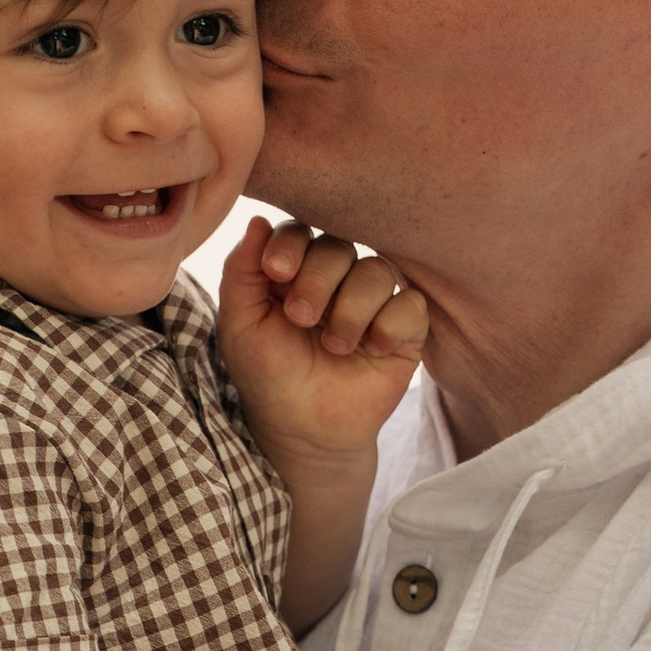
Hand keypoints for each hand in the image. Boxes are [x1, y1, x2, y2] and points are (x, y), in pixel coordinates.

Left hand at [217, 221, 427, 469]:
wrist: (304, 430)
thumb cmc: (269, 376)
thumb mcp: (240, 325)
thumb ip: (240, 272)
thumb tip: (257, 221)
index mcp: (295, 270)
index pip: (301, 231)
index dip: (291, 245)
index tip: (276, 272)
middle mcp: (337, 278)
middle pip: (340, 246)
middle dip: (318, 280)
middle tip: (302, 319)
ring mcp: (373, 301)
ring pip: (377, 271)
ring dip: (352, 308)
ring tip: (335, 347)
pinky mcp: (405, 329)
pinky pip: (411, 304)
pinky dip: (390, 324)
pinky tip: (374, 349)